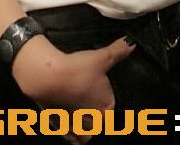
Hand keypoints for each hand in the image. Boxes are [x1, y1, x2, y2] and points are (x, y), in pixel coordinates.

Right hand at [12, 34, 135, 143]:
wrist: (48, 77)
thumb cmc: (77, 70)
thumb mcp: (101, 57)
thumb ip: (118, 51)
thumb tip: (131, 44)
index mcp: (107, 109)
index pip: (111, 107)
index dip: (105, 97)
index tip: (97, 88)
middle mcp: (93, 123)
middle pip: (99, 123)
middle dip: (96, 114)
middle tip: (87, 98)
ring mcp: (76, 127)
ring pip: (86, 136)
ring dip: (86, 129)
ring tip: (81, 116)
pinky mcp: (59, 127)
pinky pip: (69, 137)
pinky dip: (71, 134)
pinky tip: (69, 126)